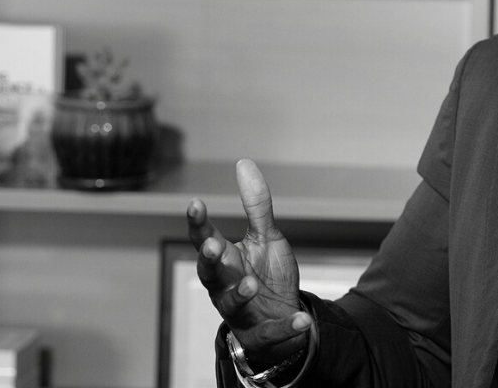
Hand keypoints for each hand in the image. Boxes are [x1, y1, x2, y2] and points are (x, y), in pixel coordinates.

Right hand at [187, 159, 310, 362]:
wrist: (282, 319)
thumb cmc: (266, 275)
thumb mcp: (266, 237)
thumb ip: (256, 206)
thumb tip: (244, 163)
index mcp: (225, 261)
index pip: (205, 239)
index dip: (198, 223)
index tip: (196, 203)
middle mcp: (224, 286)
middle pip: (209, 274)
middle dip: (209, 261)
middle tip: (214, 245)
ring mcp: (241, 312)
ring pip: (232, 304)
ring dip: (240, 293)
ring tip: (251, 283)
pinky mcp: (262, 334)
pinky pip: (272, 332)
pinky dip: (286, 327)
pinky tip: (301, 321)